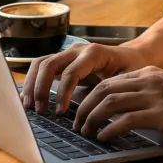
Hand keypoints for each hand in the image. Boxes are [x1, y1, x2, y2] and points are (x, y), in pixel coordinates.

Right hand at [21, 42, 149, 115]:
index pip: (71, 72)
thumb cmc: (132, 69)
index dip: (63, 93)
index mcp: (94, 53)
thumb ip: (114, 91)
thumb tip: (99, 111)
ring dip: (31, 84)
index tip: (60, 112)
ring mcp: (68, 53)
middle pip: (49, 64)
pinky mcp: (63, 60)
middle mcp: (77, 50)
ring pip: (40, 63)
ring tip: (29, 106)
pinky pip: (42, 67)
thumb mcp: (128, 80)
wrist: (134, 56)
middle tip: (40, 111)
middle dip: (41, 88)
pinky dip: (32, 81)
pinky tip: (29, 98)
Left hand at [71, 68, 162, 142]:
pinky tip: (104, 137)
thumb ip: (150, 90)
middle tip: (77, 122)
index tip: (82, 108)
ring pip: (110, 103)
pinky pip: (126, 120)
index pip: (110, 80)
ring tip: (85, 131)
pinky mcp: (161, 115)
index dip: (91, 95)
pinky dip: (109, 129)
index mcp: (150, 72)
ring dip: (92, 118)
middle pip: (103, 89)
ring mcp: (154, 96)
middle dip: (84, 106)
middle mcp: (149, 80)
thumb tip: (127, 105)